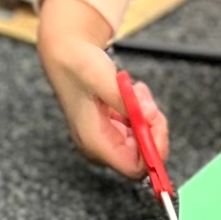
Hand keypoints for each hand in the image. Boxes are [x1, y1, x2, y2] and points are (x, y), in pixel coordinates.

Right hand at [39, 0, 168, 178]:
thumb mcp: (102, 78)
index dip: (153, 149)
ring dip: (145, 114)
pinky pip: (136, 128)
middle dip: (150, 125)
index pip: (134, 167)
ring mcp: (105, 138)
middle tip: (143, 98)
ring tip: (133, 90)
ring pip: (142, 138)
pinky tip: (129, 93)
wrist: (64, 52)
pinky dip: (139, 111)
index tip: (155, 119)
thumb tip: (150, 118)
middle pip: (142, 154)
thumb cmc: (77, 64)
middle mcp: (99, 146)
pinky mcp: (110, 128)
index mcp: (94, 142)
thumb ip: (127, 100)